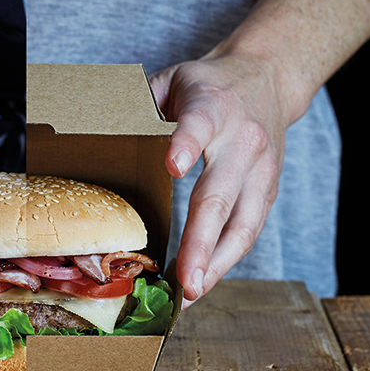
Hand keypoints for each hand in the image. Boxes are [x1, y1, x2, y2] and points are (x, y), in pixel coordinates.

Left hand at [149, 53, 295, 306]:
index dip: (186, 144)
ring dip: (217, 263)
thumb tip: (101, 129)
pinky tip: (205, 281)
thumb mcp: (173, 78)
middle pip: (221, 194)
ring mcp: (261, 169)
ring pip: (243, 223)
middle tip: (185, 279)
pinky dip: (227, 259)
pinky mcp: (268, 189)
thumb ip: (142, 102)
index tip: (173, 167)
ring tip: (192, 294)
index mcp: (213, 107)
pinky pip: (249, 230)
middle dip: (202, 240)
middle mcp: (242, 141)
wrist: (269, 76)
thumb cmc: (211, 85)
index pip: (199, 124)